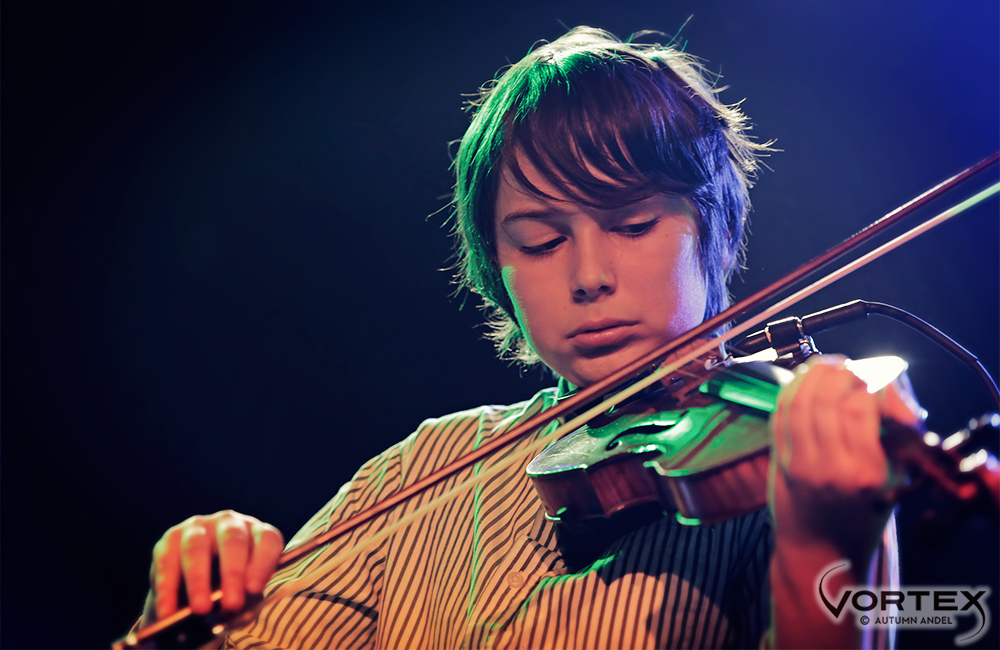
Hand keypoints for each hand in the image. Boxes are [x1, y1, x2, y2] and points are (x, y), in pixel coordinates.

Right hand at [141, 510, 283, 625]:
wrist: (197, 583)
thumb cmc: (231, 587)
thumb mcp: (244, 592)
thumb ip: (245, 600)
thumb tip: (234, 612)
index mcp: (257, 533)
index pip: (267, 540)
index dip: (263, 564)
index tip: (254, 590)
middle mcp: (229, 522)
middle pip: (233, 541)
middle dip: (232, 574)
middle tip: (231, 605)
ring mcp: (199, 526)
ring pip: (196, 547)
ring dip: (198, 581)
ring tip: (201, 609)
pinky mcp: (171, 537)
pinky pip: (167, 560)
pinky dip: (167, 588)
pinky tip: (168, 611)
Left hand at [769, 355, 918, 568]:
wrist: (820, 552)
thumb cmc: (863, 517)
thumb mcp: (894, 481)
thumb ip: (893, 436)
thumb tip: (885, 390)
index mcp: (865, 474)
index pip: (861, 406)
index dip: (872, 386)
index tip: (879, 388)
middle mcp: (829, 467)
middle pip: (826, 396)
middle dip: (841, 372)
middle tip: (852, 370)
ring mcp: (799, 463)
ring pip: (799, 399)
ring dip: (814, 374)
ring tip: (829, 366)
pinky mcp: (779, 461)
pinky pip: (780, 412)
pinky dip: (792, 389)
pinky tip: (804, 381)